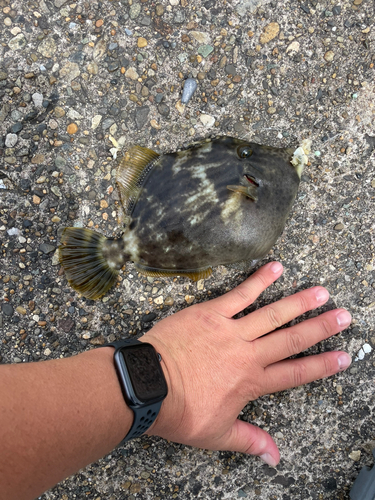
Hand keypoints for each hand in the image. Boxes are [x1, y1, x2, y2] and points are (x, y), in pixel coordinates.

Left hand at [142, 262, 350, 465]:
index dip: (322, 366)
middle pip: (292, 339)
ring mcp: (230, 330)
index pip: (296, 373)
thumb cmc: (180, 411)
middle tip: (343, 316)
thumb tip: (275, 457)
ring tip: (321, 292)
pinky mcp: (210, 313)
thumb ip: (249, 440)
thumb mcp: (217, 434)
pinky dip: (258, 280)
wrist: (148, 385)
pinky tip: (275, 267)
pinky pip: (239, 294)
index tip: (343, 357)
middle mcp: (248, 354)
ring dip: (298, 302)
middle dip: (321, 328)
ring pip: (272, 314)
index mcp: (251, 382)